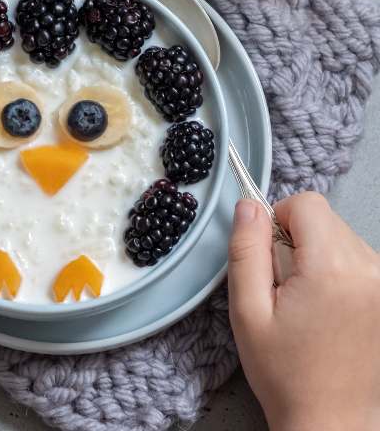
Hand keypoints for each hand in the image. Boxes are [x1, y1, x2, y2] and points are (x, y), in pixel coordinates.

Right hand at [229, 193, 379, 430]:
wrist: (329, 420)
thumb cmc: (286, 372)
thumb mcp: (247, 309)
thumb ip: (246, 249)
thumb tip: (248, 206)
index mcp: (333, 269)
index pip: (307, 204)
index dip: (278, 220)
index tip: (269, 254)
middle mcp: (370, 271)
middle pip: (323, 219)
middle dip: (295, 240)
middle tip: (283, 286)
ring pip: (338, 236)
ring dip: (314, 256)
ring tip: (303, 300)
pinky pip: (353, 257)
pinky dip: (332, 270)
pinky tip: (322, 307)